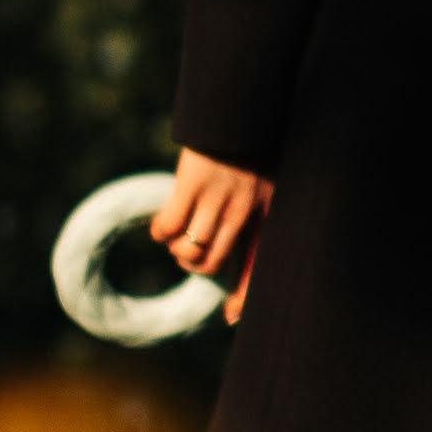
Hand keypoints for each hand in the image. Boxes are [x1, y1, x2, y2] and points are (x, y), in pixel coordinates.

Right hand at [151, 147, 271, 324]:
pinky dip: (160, 232)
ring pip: (189, 251)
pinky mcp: (191, 187)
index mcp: (268, 214)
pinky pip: (167, 228)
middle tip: (189, 249)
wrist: (238, 114)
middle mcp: (245, 213)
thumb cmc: (255, 149)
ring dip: (177, 249)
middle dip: (194, 263)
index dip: (244, 297)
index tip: (231, 316)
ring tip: (178, 233)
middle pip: (210, 264)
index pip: (257, 268)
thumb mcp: (271, 184)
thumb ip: (260, 214)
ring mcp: (218, 201)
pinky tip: (163, 223)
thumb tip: (237, 248)